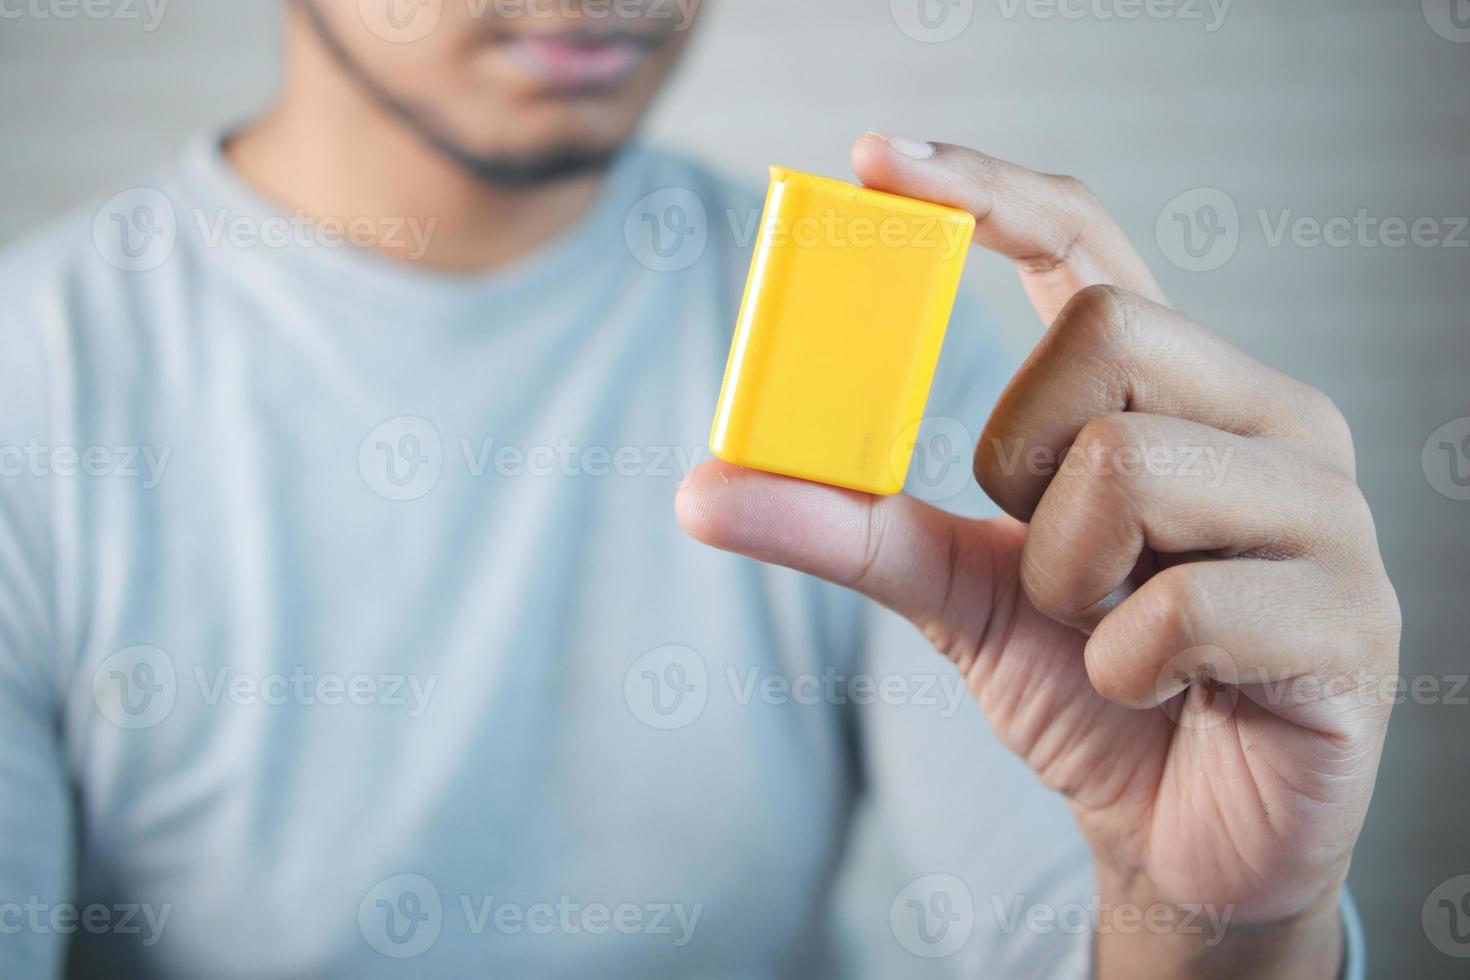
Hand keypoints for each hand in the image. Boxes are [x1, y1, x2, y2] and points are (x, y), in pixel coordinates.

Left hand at [676, 135, 1400, 977]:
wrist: (1182, 841)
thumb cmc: (1089, 691)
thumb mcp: (957, 594)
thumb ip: (850, 527)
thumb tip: (701, 486)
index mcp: (1179, 389)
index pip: (1089, 243)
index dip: (988, 191)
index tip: (877, 159)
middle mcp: (1269, 419)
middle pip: (1105, 332)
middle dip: (1024, 463)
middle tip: (1054, 559)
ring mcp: (1326, 511)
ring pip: (1133, 463)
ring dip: (1068, 581)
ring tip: (1110, 636)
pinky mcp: (1350, 618)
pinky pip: (1179, 608)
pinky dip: (1122, 668)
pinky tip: (1162, 693)